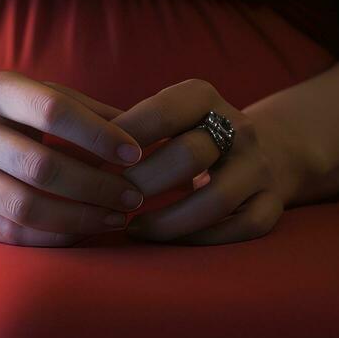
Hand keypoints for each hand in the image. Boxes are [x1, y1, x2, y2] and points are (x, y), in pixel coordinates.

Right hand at [0, 71, 148, 246]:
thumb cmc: (22, 117)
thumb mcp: (51, 97)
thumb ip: (95, 113)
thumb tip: (150, 133)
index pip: (52, 112)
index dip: (98, 135)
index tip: (135, 154)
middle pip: (41, 166)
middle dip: (96, 186)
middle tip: (134, 196)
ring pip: (27, 206)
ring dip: (81, 217)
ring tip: (117, 218)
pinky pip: (14, 234)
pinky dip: (56, 237)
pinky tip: (87, 232)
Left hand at [111, 79, 316, 244]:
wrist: (263, 150)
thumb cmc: (185, 134)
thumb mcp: (164, 116)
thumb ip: (124, 128)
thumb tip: (65, 148)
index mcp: (204, 97)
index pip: (164, 111)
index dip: (124, 138)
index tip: (91, 162)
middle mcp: (240, 128)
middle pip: (191, 155)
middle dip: (143, 181)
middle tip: (108, 198)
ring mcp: (260, 167)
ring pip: (217, 198)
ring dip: (167, 219)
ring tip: (130, 226)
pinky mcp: (274, 203)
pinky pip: (241, 228)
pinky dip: (199, 239)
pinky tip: (166, 240)